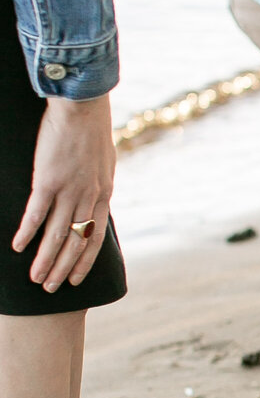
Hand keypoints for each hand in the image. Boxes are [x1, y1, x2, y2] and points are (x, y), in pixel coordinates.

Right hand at [13, 94, 114, 292]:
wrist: (82, 107)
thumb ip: (97, 183)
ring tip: (34, 277)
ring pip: (56, 234)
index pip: (95, 237)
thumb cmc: (91, 131)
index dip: (85, 261)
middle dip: (62, 268)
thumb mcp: (104, 163)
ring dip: (44, 259)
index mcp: (103, 194)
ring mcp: (68, 190)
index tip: (75, 280)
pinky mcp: (47, 180)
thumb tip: (94, 196)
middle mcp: (88, 197)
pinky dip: (26, 233)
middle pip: (75, 242)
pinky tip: (17, 246)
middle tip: (49, 289)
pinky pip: (35, 214)